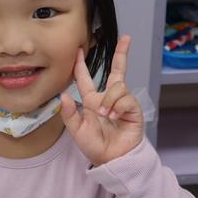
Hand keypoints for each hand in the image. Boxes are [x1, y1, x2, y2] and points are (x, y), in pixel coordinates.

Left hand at [60, 35, 143, 165]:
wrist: (112, 159)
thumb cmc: (95, 146)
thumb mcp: (76, 131)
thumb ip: (70, 113)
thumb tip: (64, 94)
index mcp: (92, 101)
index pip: (86, 79)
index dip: (82, 65)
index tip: (79, 50)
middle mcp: (108, 98)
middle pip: (117, 71)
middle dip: (122, 54)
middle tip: (127, 39)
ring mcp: (122, 103)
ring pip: (118, 87)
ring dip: (110, 100)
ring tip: (106, 116)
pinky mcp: (133, 109)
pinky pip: (125, 98)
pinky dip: (118, 107)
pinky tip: (115, 118)